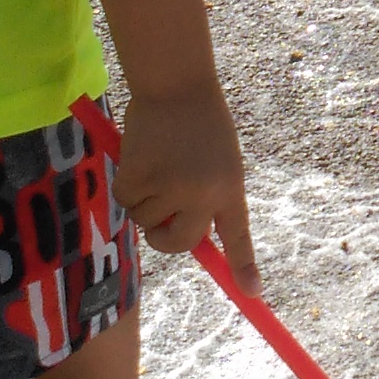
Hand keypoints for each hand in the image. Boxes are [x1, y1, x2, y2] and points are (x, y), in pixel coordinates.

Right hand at [113, 83, 256, 286]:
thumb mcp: (219, 161)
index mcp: (230, 187)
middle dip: (162, 236)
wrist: (177, 84)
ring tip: (157, 160)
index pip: (237, 235)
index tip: (253, 294)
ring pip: (145, 218)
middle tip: (158, 220)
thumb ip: (208, 197)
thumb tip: (186, 235)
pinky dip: (126, 182)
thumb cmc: (199, 121)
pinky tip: (139, 155)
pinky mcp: (141, 177)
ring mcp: (172, 187)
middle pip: (178, 242)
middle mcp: (205, 193)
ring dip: (143, 197)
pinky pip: (125, 199)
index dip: (244, 266)